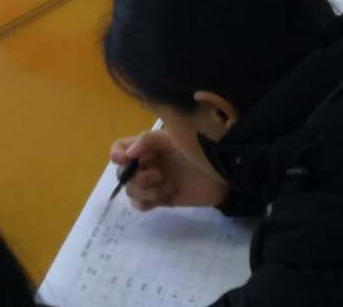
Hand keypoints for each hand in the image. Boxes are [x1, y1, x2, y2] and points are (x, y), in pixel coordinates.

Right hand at [109, 130, 227, 211]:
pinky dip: (146, 202)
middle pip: (123, 172)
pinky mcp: (163, 199)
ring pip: (131, 190)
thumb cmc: (200, 148)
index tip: (124, 160)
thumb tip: (128, 155)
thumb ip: (149, 140)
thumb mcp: (175, 137)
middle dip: (136, 176)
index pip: (121, 147)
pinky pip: (141, 204)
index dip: (117, 154)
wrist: (225, 172)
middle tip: (157, 175)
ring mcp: (155, 181)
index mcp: (149, 144)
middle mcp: (148, 162)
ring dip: (144, 190)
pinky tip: (163, 196)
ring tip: (165, 185)